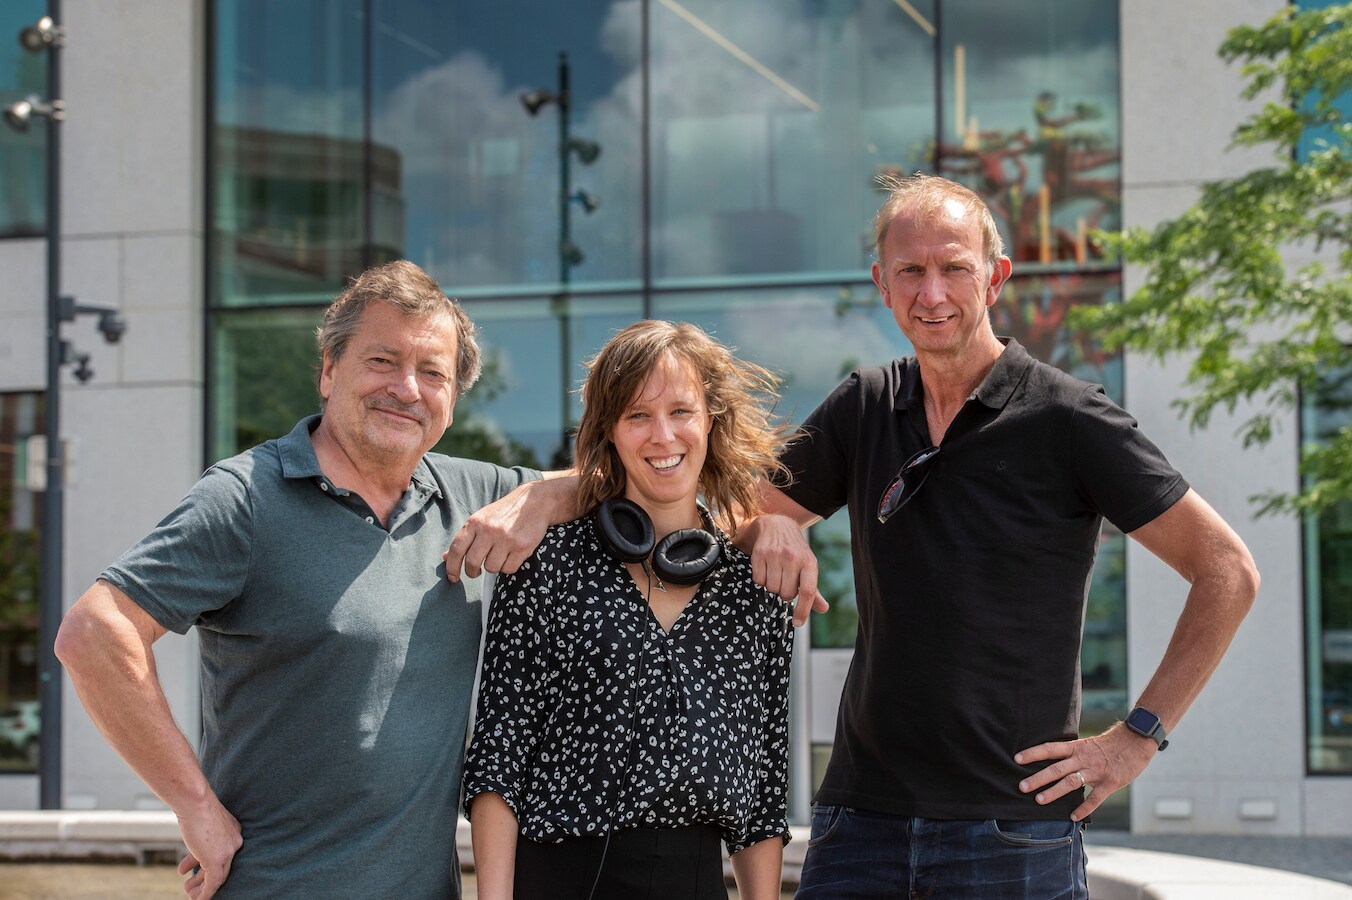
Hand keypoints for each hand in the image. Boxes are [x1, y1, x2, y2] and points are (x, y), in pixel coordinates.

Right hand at [175, 799, 242, 899]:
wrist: (195, 801)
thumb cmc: (195, 806)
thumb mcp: (201, 822)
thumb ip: (202, 836)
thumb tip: (195, 847)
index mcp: (233, 831)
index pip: (221, 851)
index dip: (205, 862)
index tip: (196, 870)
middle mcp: (235, 841)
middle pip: (222, 866)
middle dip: (204, 878)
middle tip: (191, 886)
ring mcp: (228, 851)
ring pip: (218, 877)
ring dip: (201, 887)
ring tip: (188, 892)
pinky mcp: (218, 859)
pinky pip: (213, 883)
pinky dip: (205, 893)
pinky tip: (196, 899)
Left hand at [445, 484, 550, 580]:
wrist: (535, 501)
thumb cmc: (505, 512)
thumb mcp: (481, 519)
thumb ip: (465, 538)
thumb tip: (446, 558)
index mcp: (475, 522)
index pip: (457, 549)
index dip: (452, 567)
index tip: (453, 577)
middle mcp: (489, 530)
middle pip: (472, 562)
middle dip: (472, 572)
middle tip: (475, 572)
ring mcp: (506, 539)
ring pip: (491, 568)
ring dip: (494, 566)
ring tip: (499, 556)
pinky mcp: (522, 547)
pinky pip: (509, 569)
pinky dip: (508, 566)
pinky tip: (511, 555)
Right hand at [741, 514, 828, 625]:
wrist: (777, 525)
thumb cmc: (795, 551)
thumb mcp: (807, 567)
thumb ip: (814, 591)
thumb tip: (824, 609)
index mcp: (809, 562)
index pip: (808, 591)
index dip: (803, 610)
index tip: (797, 623)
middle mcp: (793, 558)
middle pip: (786, 594)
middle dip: (784, 592)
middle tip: (785, 580)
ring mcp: (775, 555)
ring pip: (771, 589)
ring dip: (772, 586)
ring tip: (776, 572)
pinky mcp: (760, 553)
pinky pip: (758, 581)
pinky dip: (761, 579)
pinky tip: (766, 568)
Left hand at [1014, 722, 1157, 821]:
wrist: (1136, 740)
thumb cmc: (1110, 744)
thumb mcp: (1087, 744)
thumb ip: (1072, 753)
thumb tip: (1052, 761)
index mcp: (1076, 747)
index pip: (1050, 749)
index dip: (1033, 753)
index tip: (1016, 759)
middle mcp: (1083, 758)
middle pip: (1056, 768)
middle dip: (1037, 778)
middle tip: (1021, 787)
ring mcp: (1096, 771)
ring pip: (1071, 782)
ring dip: (1054, 792)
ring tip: (1039, 800)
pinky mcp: (1110, 783)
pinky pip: (1095, 798)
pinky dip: (1083, 808)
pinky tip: (1073, 817)